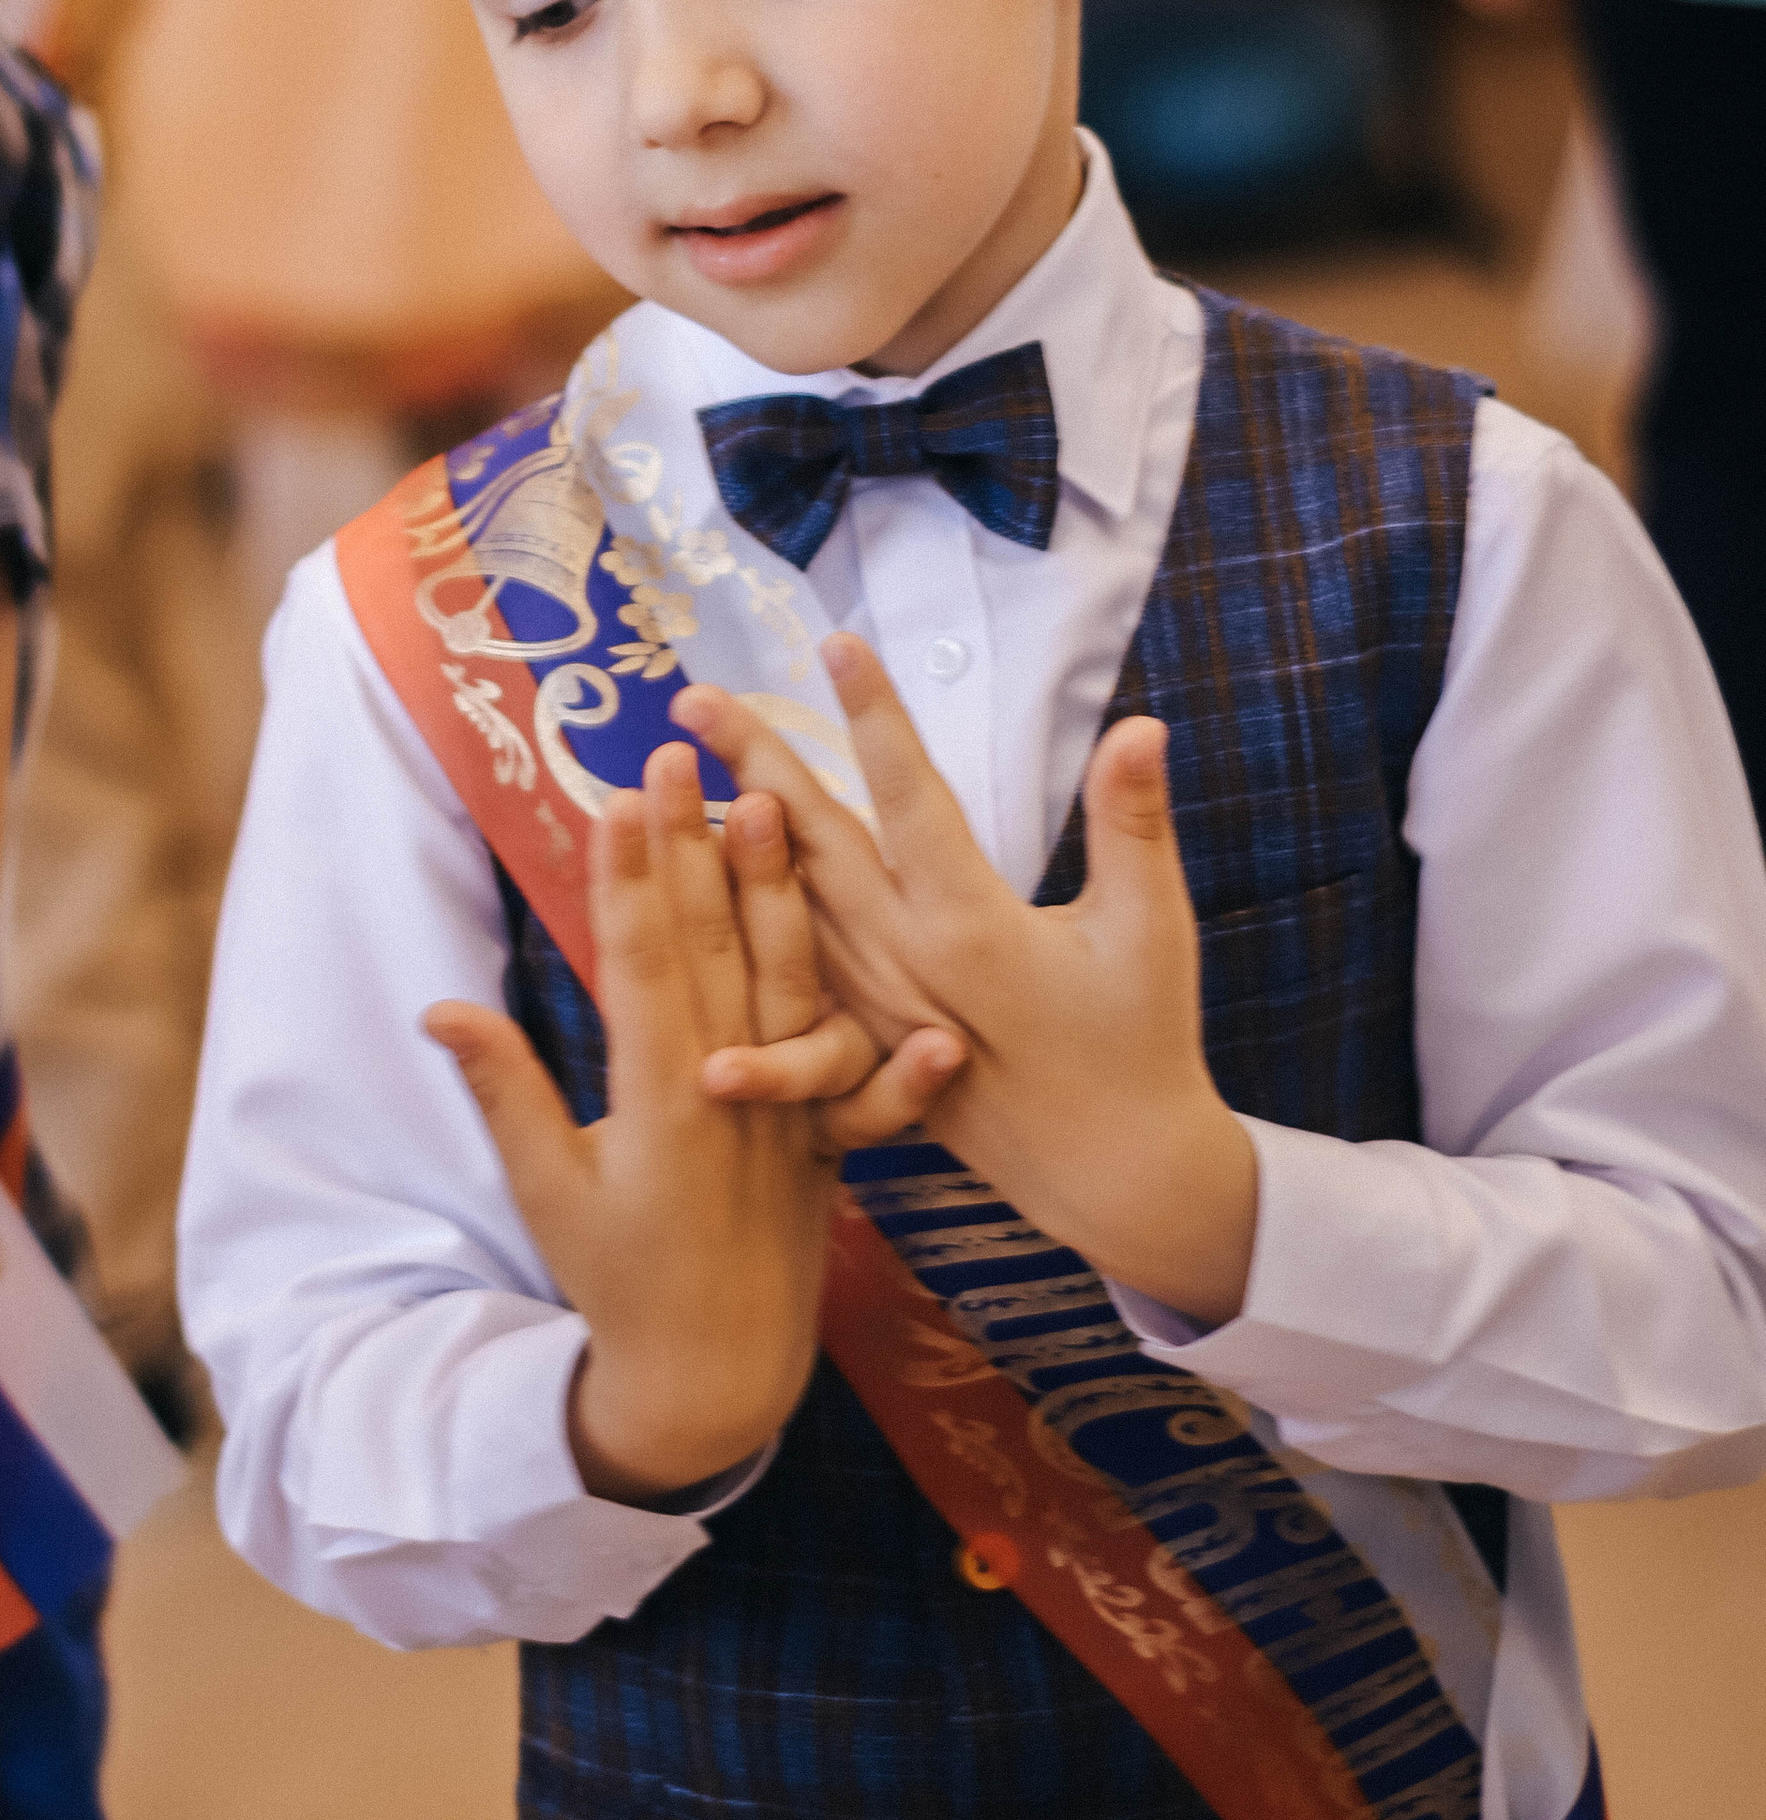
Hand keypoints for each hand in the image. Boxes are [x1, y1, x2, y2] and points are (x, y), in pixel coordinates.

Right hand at [423, 742, 867, 1503]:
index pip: (637, 960)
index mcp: (656, 1099)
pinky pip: (864, 1079)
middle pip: (711, 946)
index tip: (618, 794)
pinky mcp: (830, 1143)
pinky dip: (901, 1051)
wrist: (714, 1377)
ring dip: (782, 893)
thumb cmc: (615, 1280)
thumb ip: (504, 1092)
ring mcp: (790, 1117)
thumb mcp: (546, 1190)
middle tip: (684, 755)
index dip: (627, 874)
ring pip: (787, 982)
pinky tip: (935, 1012)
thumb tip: (437, 1010)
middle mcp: (729, 1094)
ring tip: (778, 803)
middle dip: (696, 844)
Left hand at [675, 639, 1258, 1328]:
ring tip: (670, 782)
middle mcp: (902, 962)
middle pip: (815, 844)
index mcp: (971, 925)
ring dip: (722, 844)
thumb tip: (1144, 723)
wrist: (1113, 1176)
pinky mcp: (857, 1045)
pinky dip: (729, 945)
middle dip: (755, 763)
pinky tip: (678, 909)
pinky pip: (775, 979)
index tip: (834, 644)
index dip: (875, 715)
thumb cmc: (1142, 1044)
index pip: (911, 796)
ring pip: (779, 911)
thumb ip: (1134, 823)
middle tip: (695, 696)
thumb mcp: (1150, 931)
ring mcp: (868, 1007)